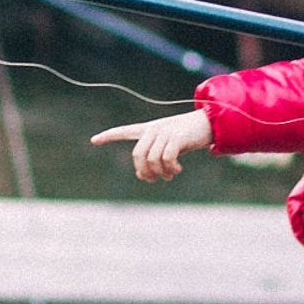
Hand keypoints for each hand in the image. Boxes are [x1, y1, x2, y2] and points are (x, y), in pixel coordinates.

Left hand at [91, 109, 213, 181]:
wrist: (209, 123)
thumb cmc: (188, 137)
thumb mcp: (169, 148)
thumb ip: (154, 159)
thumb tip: (142, 175)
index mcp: (150, 129)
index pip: (125, 130)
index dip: (109, 136)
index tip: (94, 140)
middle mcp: (154, 129)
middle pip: (138, 154)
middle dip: (144, 171)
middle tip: (153, 180)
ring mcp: (165, 132)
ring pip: (153, 159)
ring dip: (160, 173)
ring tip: (169, 175)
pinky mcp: (177, 137)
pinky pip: (166, 158)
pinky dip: (170, 168)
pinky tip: (176, 170)